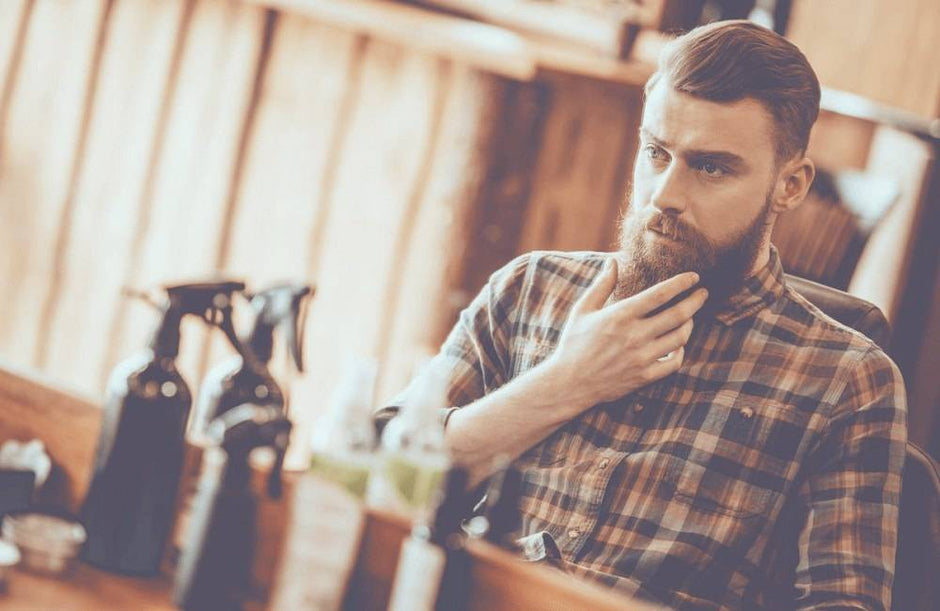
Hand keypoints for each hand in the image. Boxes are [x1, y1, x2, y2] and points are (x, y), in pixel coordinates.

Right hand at [543, 259, 707, 413]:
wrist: (569, 383)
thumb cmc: (573, 343)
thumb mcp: (583, 310)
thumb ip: (602, 285)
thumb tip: (613, 261)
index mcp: (621, 315)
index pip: (661, 294)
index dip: (682, 283)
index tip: (694, 277)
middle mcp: (635, 335)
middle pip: (678, 315)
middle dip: (696, 301)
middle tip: (703, 294)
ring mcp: (642, 357)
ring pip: (680, 337)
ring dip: (690, 324)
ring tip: (689, 317)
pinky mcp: (645, 376)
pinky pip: (674, 362)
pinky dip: (681, 351)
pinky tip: (678, 344)